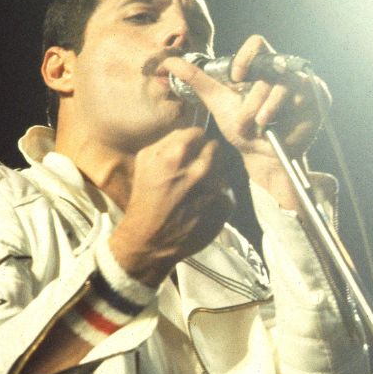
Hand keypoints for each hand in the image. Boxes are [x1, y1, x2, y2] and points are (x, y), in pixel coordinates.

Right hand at [109, 127, 234, 286]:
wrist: (150, 240)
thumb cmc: (145, 199)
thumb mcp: (145, 162)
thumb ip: (167, 141)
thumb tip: (187, 134)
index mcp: (177, 153)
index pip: (199, 132)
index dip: (193, 142)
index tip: (189, 152)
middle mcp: (199, 168)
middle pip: (215, 148)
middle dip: (205, 156)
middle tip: (194, 171)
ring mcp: (214, 187)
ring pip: (222, 169)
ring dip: (212, 176)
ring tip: (196, 191)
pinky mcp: (224, 205)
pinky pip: (227, 191)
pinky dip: (218, 196)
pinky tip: (203, 205)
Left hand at [163, 35, 330, 208]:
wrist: (263, 155)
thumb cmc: (242, 128)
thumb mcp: (216, 102)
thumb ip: (195, 80)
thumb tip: (167, 62)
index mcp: (261, 66)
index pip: (257, 43)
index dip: (245, 59)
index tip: (235, 79)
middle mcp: (283, 70)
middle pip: (266, 70)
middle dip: (250, 100)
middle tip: (245, 122)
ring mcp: (301, 82)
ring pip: (280, 85)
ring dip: (264, 110)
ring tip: (260, 126)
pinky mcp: (316, 96)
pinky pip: (300, 95)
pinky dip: (283, 112)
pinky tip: (277, 125)